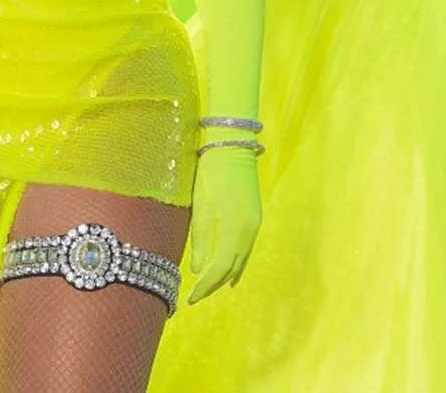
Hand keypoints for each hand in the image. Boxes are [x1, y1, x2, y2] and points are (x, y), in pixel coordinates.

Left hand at [186, 150, 260, 304]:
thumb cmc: (210, 174)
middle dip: (215, 284)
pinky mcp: (254, 216)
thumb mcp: (200, 207)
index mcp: (234, 230)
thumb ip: (200, 240)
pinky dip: (237, 261)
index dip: (205, 286)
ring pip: (241, 259)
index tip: (191, 298)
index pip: (219, 269)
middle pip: (233, 267)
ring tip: (211, 288)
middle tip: (197, 297)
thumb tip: (197, 270)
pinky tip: (231, 269)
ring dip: (227, 274)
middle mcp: (249, 231)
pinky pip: (246, 248)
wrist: (232, 147)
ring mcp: (254, 223)